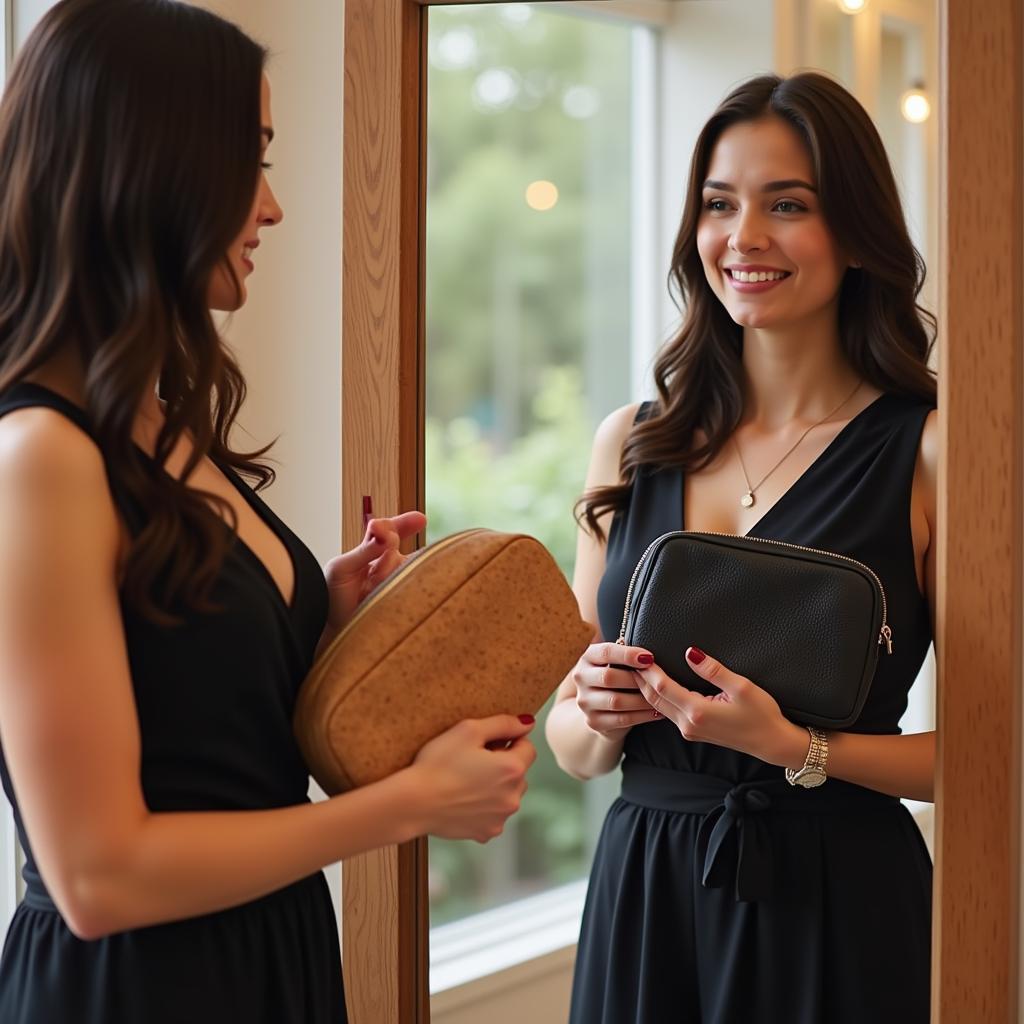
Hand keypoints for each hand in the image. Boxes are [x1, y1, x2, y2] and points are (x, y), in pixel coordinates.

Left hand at [321, 511, 426, 635]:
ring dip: (385, 572)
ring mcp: (395, 581)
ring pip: (402, 566)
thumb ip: (364, 550)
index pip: (389, 531)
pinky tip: (382, 592)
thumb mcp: (341, 568)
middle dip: (387, 547)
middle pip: (395, 546)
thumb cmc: (331, 595)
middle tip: (373, 557)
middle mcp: (387, 564)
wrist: (331, 627)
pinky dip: (396, 585)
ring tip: (368, 588)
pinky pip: (408, 586)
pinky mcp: (401, 599)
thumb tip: (383, 533)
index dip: (404, 523)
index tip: (420, 519)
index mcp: (371, 551)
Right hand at [410, 715, 536, 842]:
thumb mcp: (469, 730)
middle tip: (473, 760)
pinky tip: (462, 798)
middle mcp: (513, 797)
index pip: (528, 747)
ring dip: (496, 786)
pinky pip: (494, 813)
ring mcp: (500, 818)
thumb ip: (503, 723)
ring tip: (466, 780)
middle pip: (519, 772)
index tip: (487, 743)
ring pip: (508, 794)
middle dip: (503, 764)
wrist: (413, 803)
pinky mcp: (486, 832)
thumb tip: (527, 723)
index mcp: (512, 769)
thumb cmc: (437, 765)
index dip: (508, 741)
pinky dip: (484, 806)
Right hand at [571, 641, 662, 737]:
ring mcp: (585, 701)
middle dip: (636, 679)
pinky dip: (642, 715)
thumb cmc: (616, 677)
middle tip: (658, 681)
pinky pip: (622, 719)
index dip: (628, 655)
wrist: (598, 708)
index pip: (606, 652)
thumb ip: (627, 655)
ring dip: (642, 700)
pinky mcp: (594, 721)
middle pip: (608, 677)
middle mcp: (581, 678)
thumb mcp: (616, 662)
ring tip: (661, 698)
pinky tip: (656, 712)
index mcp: (587, 658)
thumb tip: (650, 656)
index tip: (649, 658)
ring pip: (616, 701)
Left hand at [634, 646, 804, 765]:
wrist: (771, 743)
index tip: (640, 652)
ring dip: (645, 688)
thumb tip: (690, 652)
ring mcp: (689, 730)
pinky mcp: (692, 732)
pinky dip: (656, 697)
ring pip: (657, 707)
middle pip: (653, 698)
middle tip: (629, 658)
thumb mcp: (742, 687)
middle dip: (640, 678)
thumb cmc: (762, 714)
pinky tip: (653, 684)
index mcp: (698, 712)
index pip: (662, 687)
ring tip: (636, 668)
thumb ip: (713, 670)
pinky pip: (666, 712)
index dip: (649, 670)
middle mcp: (688, 724)